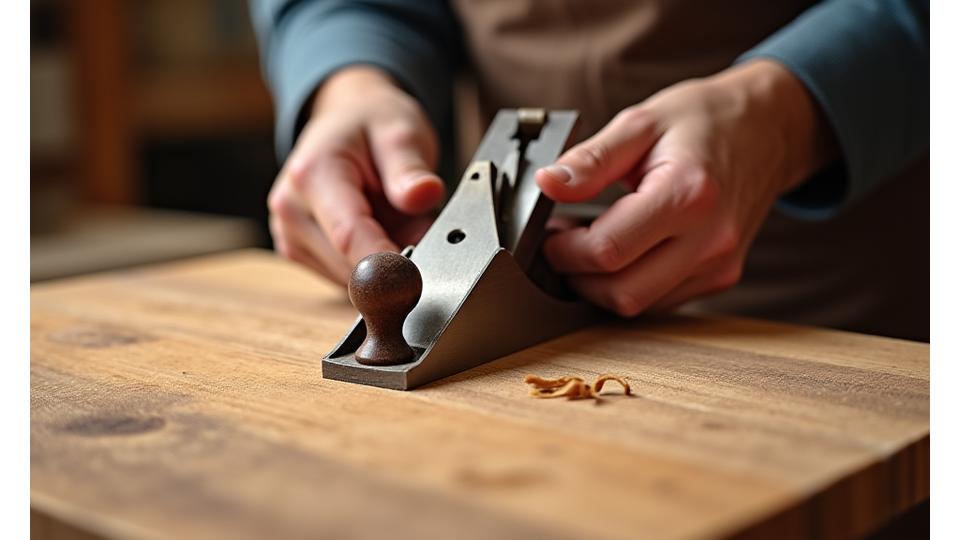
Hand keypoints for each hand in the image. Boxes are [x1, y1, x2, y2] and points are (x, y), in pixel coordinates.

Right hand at [268, 67, 444, 284]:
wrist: (345, 121)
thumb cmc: (371, 124)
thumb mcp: (400, 131)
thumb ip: (410, 168)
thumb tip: (425, 194)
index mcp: (312, 174)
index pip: (349, 236)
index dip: (386, 264)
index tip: (419, 278)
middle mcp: (291, 209)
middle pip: (350, 263)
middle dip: (392, 260)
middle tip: (421, 226)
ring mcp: (289, 234)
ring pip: (349, 278)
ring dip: (381, 263)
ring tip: (394, 219)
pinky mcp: (297, 251)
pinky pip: (344, 278)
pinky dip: (369, 266)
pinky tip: (378, 231)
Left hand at [536, 59, 837, 315]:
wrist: (767, 128)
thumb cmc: (704, 120)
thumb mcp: (641, 123)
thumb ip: (591, 160)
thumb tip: (547, 185)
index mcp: (687, 193)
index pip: (608, 250)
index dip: (565, 250)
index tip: (551, 233)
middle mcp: (710, 238)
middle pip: (623, 292)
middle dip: (579, 277)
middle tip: (563, 245)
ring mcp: (719, 264)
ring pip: (640, 304)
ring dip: (602, 285)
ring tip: (591, 245)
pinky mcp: (721, 276)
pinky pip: (661, 301)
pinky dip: (632, 285)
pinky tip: (623, 254)